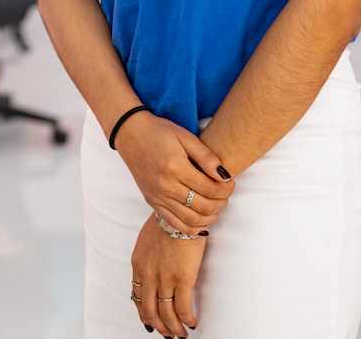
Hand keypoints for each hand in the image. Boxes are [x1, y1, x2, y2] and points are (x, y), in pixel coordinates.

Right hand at [115, 113, 233, 236]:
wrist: (130, 134)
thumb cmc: (159, 132)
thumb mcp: (185, 136)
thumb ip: (206, 157)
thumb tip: (225, 176)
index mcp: (175, 168)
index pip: (210, 189)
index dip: (226, 189)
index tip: (231, 182)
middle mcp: (165, 186)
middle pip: (203, 207)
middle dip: (221, 203)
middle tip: (225, 194)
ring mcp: (158, 197)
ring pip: (191, 220)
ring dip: (210, 217)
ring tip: (216, 205)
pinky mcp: (152, 202)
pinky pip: (175, 224)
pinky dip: (192, 228)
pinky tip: (202, 221)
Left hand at [131, 213, 205, 336]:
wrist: (179, 213)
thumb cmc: (165, 222)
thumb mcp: (146, 241)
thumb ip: (146, 259)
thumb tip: (151, 271)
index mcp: (138, 266)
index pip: (137, 297)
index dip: (144, 313)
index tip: (150, 322)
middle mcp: (148, 275)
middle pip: (149, 310)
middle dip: (158, 326)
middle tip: (167, 334)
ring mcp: (164, 279)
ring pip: (166, 314)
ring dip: (174, 328)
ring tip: (181, 334)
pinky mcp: (182, 280)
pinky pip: (183, 308)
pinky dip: (187, 319)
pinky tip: (192, 323)